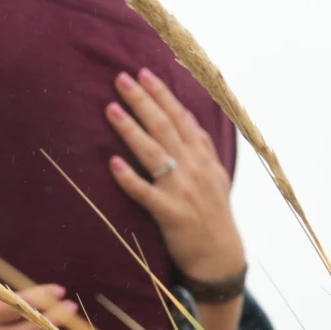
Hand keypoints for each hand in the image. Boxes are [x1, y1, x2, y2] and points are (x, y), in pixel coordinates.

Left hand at [105, 69, 245, 284]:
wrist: (220, 257)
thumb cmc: (212, 214)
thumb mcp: (215, 175)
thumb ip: (201, 146)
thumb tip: (186, 116)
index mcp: (202, 157)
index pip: (179, 117)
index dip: (161, 94)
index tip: (143, 72)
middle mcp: (193, 168)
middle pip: (164, 127)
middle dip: (142, 101)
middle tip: (120, 79)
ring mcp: (182, 190)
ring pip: (153, 153)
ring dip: (131, 129)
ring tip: (111, 109)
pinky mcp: (170, 214)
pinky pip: (146, 193)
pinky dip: (129, 178)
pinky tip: (113, 163)